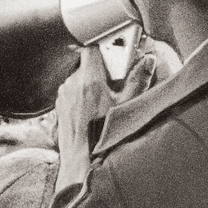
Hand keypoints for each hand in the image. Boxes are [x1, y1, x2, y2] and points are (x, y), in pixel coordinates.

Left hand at [57, 47, 154, 176]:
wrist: (82, 160)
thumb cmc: (103, 136)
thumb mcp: (127, 107)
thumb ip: (138, 80)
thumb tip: (148, 61)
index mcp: (89, 80)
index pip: (91, 48)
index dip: (103, 47)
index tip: (115, 52)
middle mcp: (72, 84)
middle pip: (87, 64)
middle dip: (102, 69)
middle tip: (115, 82)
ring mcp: (63, 95)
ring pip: (79, 78)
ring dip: (91, 83)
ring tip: (105, 100)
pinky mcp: (59, 106)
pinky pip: (72, 92)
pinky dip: (82, 96)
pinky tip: (93, 110)